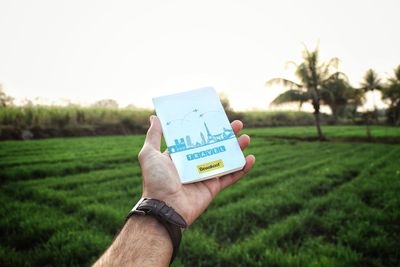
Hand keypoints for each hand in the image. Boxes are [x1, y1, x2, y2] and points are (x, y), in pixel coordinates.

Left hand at [138, 115, 254, 224]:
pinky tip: (250, 158)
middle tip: (237, 125)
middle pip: (214, 147)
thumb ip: (154, 136)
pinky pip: (231, 176)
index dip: (207, 128)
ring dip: (236, 149)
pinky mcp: (213, 188)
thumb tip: (154, 117)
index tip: (216, 117)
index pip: (196, 139)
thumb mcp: (149, 154)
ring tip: (246, 138)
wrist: (165, 208)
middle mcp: (193, 165)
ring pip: (225, 159)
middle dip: (226, 136)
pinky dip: (242, 169)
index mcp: (179, 156)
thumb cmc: (156, 181)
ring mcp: (204, 176)